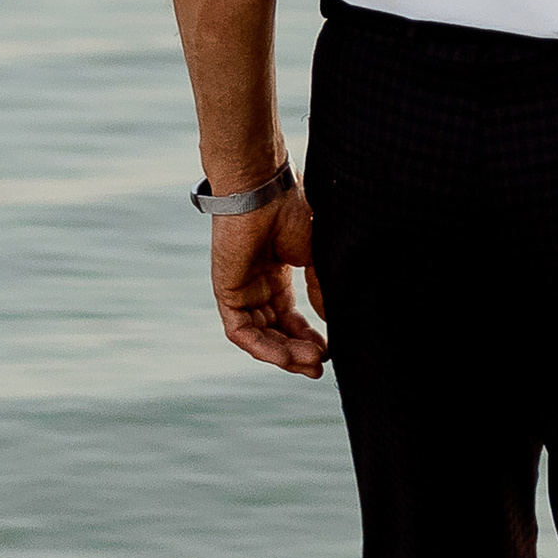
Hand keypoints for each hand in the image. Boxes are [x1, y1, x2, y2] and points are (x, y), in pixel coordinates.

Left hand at [209, 185, 325, 375]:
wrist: (264, 190)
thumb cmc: (292, 211)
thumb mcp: (316, 257)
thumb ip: (321, 290)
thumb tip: (330, 321)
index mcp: (278, 274)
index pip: (289, 317)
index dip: (308, 337)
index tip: (329, 351)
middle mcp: (258, 284)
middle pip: (275, 331)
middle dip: (298, 351)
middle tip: (319, 367)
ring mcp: (242, 289)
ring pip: (260, 335)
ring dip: (284, 353)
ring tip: (310, 363)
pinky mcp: (227, 291)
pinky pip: (241, 331)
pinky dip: (262, 347)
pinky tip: (284, 357)